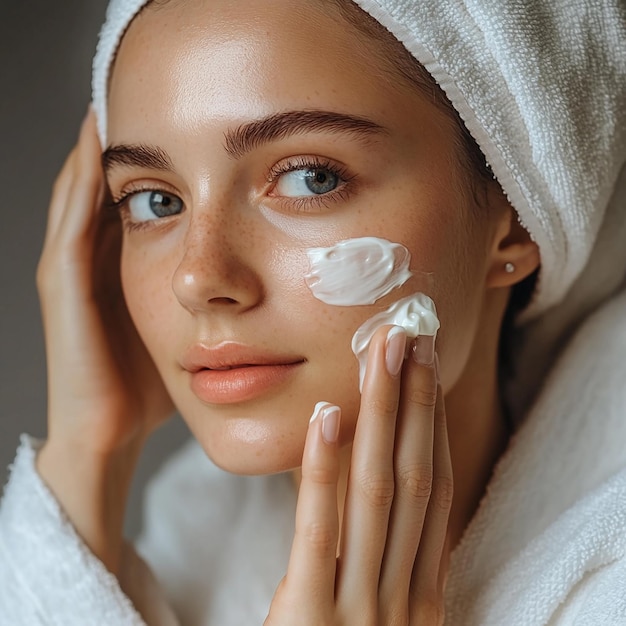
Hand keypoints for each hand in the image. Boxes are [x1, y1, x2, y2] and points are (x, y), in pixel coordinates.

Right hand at [35, 108, 173, 571]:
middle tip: (141, 100)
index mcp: (121, 269)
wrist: (107, 430)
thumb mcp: (182, 330)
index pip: (136, 204)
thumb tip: (253, 286)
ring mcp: (71, 270)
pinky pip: (71, 223)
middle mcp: (91, 261)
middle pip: (106, 190)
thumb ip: (206, 303)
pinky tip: (97, 151)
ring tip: (113, 107)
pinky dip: (81, 186)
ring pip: (81, 196)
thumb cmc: (150, 385)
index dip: (152, 166)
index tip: (179, 130)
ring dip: (97, 154)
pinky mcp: (65, 286)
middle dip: (124, 149)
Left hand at [266, 326, 451, 624]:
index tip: (427, 373)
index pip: (434, 492)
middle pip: (413, 477)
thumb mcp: (381, 622)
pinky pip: (321, 533)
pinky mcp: (311, 620)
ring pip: (379, 493)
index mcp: (420, 596)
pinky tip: (328, 416)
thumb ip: (386, 570)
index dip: (433, 427)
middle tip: (411, 336)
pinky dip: (324, 471)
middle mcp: (403, 595)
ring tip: (381, 354)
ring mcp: (362, 609)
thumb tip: (379, 502)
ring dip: (382, 416)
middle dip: (414, 403)